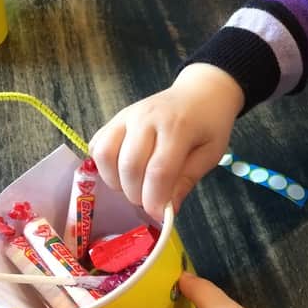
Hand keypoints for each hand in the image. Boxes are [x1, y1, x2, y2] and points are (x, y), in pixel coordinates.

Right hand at [89, 64, 243, 218]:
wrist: (201, 92)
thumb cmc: (209, 125)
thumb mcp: (210, 154)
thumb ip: (187, 180)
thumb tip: (168, 209)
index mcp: (177, 127)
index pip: (159, 171)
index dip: (155, 200)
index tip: (160, 216)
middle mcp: (146, 118)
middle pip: (130, 166)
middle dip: (137, 194)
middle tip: (150, 201)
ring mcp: (127, 116)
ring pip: (105, 155)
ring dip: (116, 181)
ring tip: (134, 187)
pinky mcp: (115, 118)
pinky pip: (97, 145)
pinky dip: (104, 166)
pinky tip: (122, 172)